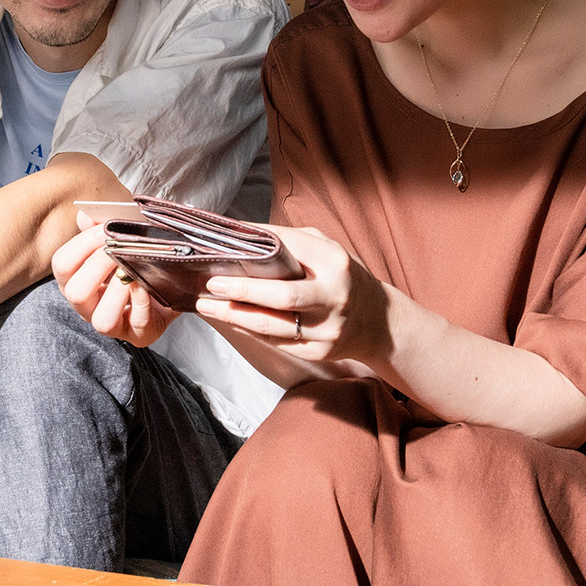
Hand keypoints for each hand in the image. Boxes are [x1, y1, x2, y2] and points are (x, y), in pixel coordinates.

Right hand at [52, 211, 176, 346]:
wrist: (169, 283)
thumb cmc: (136, 259)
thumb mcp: (116, 238)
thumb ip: (98, 225)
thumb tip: (86, 215)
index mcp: (76, 280)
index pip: (62, 265)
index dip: (81, 245)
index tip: (105, 229)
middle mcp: (88, 306)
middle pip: (75, 293)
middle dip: (97, 266)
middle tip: (117, 248)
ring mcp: (112, 323)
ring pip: (101, 320)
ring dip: (118, 291)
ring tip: (131, 271)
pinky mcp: (138, 334)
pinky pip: (136, 325)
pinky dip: (141, 303)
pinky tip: (146, 286)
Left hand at [195, 225, 391, 363]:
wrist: (378, 321)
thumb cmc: (343, 278)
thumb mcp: (328, 250)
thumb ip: (292, 242)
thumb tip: (243, 235)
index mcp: (335, 262)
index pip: (289, 249)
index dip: (256, 246)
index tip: (225, 243)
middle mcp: (334, 296)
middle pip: (282, 295)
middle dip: (242, 289)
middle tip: (212, 283)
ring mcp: (327, 328)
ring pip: (273, 325)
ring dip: (235, 315)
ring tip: (208, 305)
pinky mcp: (319, 351)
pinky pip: (276, 341)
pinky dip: (249, 330)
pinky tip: (230, 320)